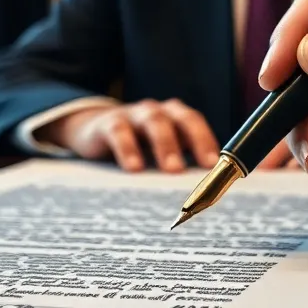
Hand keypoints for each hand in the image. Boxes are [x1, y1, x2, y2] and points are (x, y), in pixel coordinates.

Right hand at [41, 99, 218, 171]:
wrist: (91, 130)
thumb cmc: (136, 146)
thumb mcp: (157, 152)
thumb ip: (178, 165)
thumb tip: (204, 196)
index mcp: (176, 117)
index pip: (197, 124)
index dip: (208, 141)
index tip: (217, 166)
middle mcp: (159, 112)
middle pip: (182, 119)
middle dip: (195, 141)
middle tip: (205, 167)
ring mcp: (134, 114)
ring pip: (154, 122)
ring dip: (166, 145)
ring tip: (172, 170)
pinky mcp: (108, 123)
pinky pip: (120, 132)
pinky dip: (128, 149)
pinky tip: (134, 168)